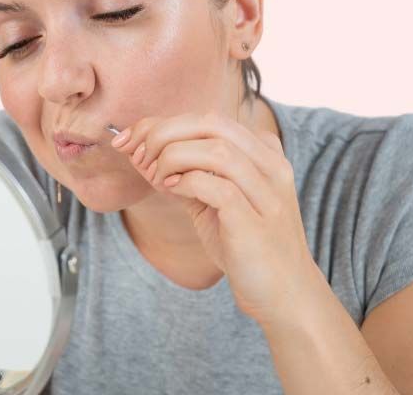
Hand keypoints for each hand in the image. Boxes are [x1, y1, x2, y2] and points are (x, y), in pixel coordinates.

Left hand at [111, 111, 317, 327]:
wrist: (283, 293)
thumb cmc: (245, 245)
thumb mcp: (215, 200)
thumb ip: (188, 172)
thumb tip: (140, 151)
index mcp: (263, 153)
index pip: (208, 118)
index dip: (162, 123)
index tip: (129, 139)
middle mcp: (271, 165)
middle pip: (212, 123)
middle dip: (163, 132)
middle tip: (138, 156)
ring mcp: (267, 192)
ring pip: (215, 149)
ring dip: (172, 157)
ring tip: (156, 177)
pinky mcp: (255, 220)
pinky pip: (216, 185)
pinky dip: (186, 182)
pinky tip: (172, 191)